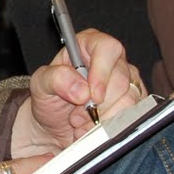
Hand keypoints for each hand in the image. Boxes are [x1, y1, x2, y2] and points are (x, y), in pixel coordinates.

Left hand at [10, 29, 145, 156]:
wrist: (54, 125)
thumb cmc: (49, 97)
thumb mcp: (41, 84)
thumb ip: (56, 79)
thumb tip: (81, 89)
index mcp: (88, 45)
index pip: (107, 48)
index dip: (102, 72)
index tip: (91, 95)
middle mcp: (111, 61)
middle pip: (121, 78)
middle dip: (98, 104)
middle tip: (76, 114)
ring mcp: (126, 81)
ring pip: (129, 100)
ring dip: (102, 118)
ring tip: (81, 121)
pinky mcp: (133, 103)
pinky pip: (133, 116)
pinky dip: (111, 127)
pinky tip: (93, 128)